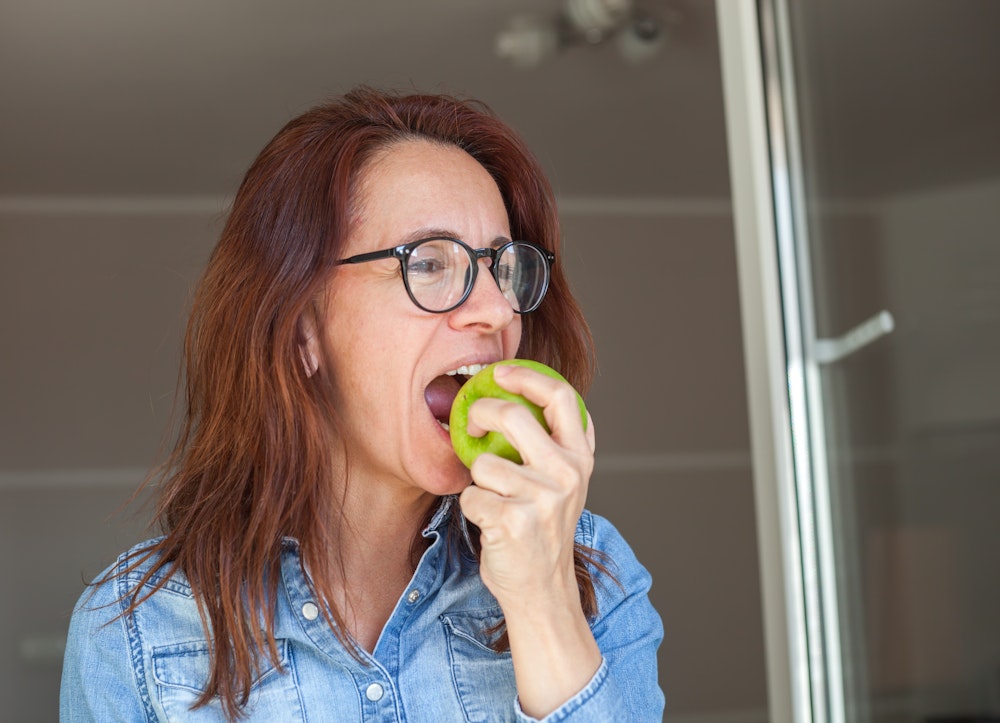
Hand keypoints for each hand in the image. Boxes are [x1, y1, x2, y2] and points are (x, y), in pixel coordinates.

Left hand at [458, 362, 595, 610]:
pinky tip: (489, 522)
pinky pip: (471, 495)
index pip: (561, 396)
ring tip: (494, 500)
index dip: (527, 376)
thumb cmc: (543, 531)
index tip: (501, 372)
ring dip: (477, 480)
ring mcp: (543, 498)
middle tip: (471, 423)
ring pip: (484, 462)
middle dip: (482, 413)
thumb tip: (516, 394)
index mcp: (580, 458)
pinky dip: (471, 507)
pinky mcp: (514, 522)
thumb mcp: (564, 484)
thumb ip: (553, 445)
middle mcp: (568, 473)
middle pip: (514, 416)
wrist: (543, 591)